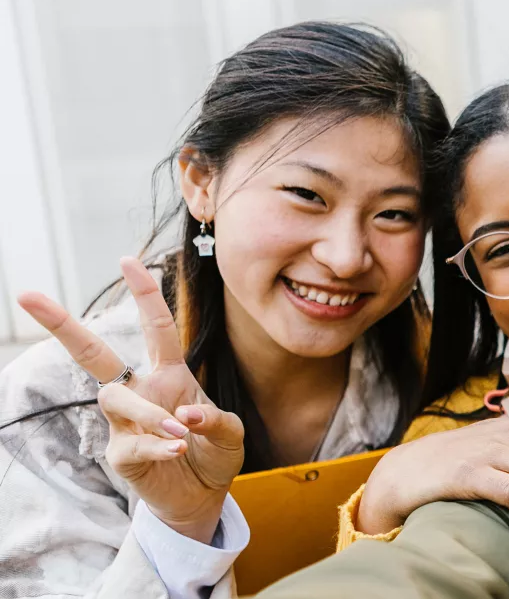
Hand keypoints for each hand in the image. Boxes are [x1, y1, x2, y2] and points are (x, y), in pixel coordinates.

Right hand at [18, 257, 244, 543]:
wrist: (203, 496)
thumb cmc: (213, 452)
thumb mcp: (230, 433)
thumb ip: (217, 421)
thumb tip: (185, 413)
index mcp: (169, 374)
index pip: (155, 328)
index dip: (145, 294)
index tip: (128, 260)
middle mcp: (140, 391)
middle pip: (94, 353)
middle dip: (62, 325)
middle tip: (29, 296)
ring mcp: (125, 422)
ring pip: (117, 400)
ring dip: (150, 413)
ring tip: (180, 432)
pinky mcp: (120, 454)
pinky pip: (133, 444)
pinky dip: (156, 446)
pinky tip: (177, 449)